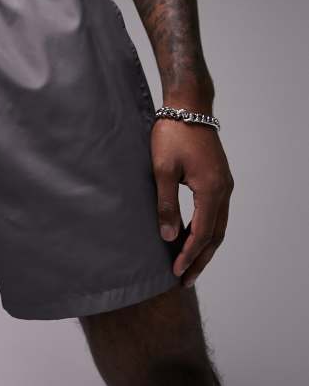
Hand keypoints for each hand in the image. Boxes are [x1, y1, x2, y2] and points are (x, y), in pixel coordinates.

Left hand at [150, 118, 233, 287]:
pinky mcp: (218, 177)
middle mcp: (224, 189)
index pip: (202, 233)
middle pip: (216, 234)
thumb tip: (168, 236)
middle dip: (200, 258)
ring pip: (218, 224)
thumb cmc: (173, 134)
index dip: (189, 255)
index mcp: (212, 190)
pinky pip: (216, 211)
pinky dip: (206, 228)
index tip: (176, 272)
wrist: (188, 107)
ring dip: (204, 245)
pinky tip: (192, 234)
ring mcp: (224, 183)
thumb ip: (166, 204)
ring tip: (189, 264)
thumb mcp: (162, 170)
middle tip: (186, 279)